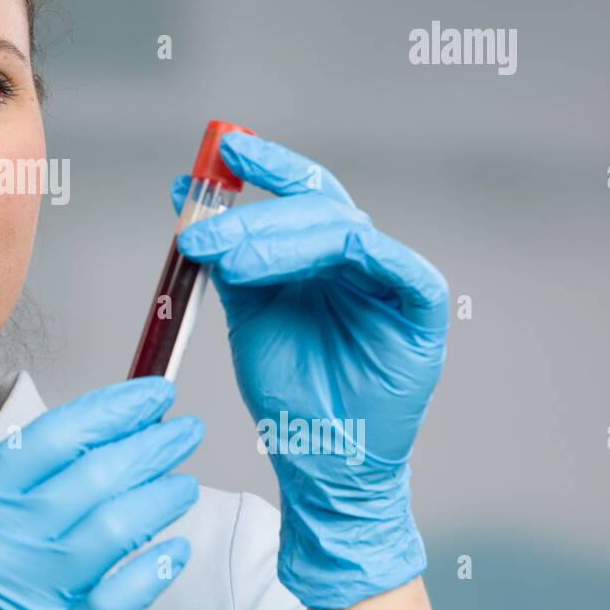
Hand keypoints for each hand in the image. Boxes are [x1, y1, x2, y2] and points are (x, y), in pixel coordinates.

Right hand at [0, 376, 202, 609]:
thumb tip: (127, 422)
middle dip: (150, 445)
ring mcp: (32, 586)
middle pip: (92, 476)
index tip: (152, 394)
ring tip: (184, 485)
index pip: (55, 437)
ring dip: (160, 498)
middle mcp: (1, 542)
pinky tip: (175, 548)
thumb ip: (43, 466)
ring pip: (115, 528)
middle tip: (183, 431)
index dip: (113, 409)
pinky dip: (155, 566)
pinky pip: (122, 593)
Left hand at [170, 130, 448, 609]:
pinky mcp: (421, 309)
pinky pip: (396, 263)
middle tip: (200, 230)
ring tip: (225, 258)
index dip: (264, 164)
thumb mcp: (248, 311)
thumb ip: (230, 259)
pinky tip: (301, 258)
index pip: (300, 191)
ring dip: (278, 237)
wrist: (318, 457)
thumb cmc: (290, 389)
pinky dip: (352, 249)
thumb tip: (188, 202)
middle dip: (252, 214)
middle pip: (314, 206)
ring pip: (343, 229)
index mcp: (321, 254)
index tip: (220, 151)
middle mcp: (359, 258)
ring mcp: (392, 279)